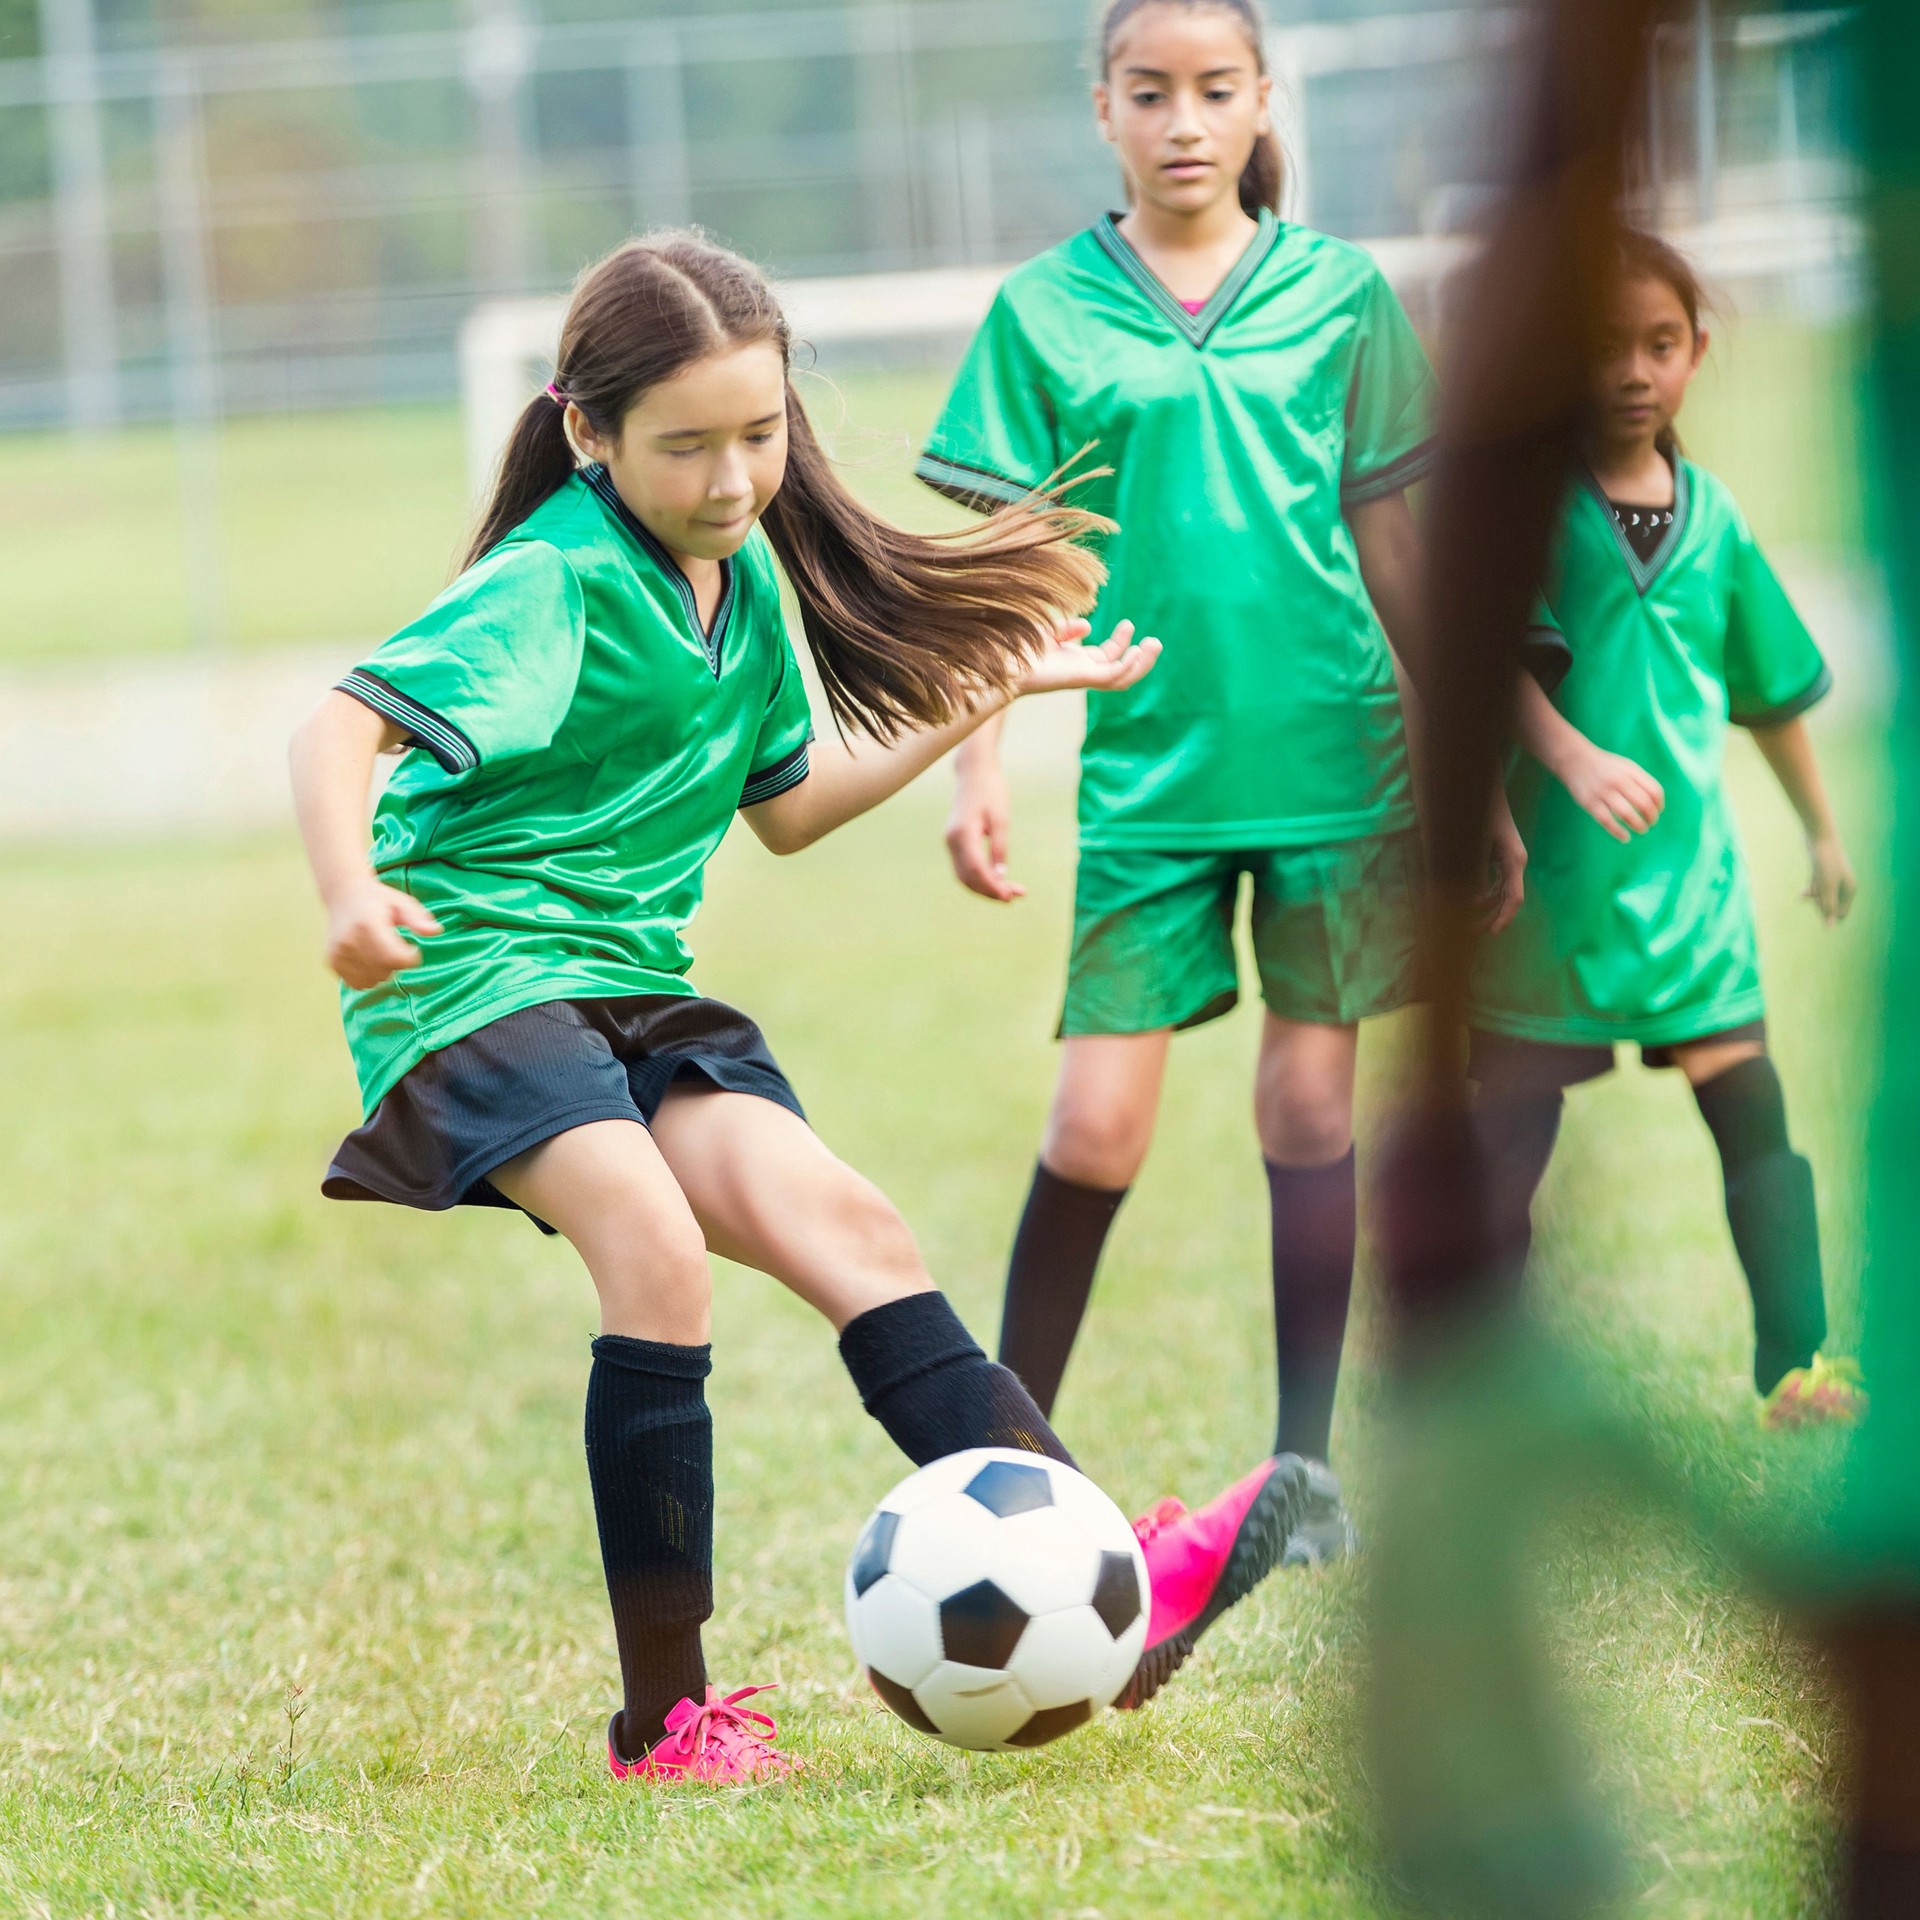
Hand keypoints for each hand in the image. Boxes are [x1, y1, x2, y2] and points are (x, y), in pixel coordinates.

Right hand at [324, 875, 442, 988]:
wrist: (344, 895)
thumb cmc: (379, 901)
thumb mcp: (402, 903)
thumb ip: (418, 918)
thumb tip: (436, 931)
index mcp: (367, 924)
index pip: (395, 958)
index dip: (410, 958)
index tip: (412, 949)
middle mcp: (349, 940)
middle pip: (385, 970)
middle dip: (396, 963)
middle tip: (394, 946)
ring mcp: (337, 953)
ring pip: (372, 980)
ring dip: (383, 971)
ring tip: (380, 951)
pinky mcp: (332, 962)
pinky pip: (358, 983)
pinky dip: (368, 976)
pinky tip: (369, 959)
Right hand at [946, 756, 1021, 902]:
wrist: (974, 772)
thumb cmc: (991, 791)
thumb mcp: (1001, 818)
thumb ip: (1000, 847)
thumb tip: (1001, 875)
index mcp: (963, 833)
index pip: (976, 869)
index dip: (993, 886)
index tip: (1011, 896)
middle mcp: (952, 840)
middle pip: (968, 877)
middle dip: (990, 890)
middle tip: (1014, 897)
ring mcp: (950, 842)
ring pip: (964, 876)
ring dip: (985, 887)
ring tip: (1010, 892)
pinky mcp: (954, 842)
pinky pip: (964, 867)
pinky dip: (980, 877)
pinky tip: (998, 881)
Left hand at [1017, 618, 1160, 696]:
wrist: (1003, 660)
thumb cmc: (1019, 648)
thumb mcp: (1047, 631)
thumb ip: (1067, 628)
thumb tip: (1087, 627)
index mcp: (1077, 661)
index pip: (1109, 655)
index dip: (1122, 641)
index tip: (1128, 623)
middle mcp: (1083, 671)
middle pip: (1121, 669)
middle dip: (1141, 657)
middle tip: (1155, 641)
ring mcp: (1083, 676)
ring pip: (1122, 678)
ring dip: (1141, 664)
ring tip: (1154, 645)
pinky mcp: (1081, 678)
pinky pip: (1112, 677)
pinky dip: (1127, 666)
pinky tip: (1136, 651)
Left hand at [1483, 794, 1527, 934]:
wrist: (1480, 784)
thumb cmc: (1477, 810)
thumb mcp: (1472, 842)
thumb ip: (1473, 871)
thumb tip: (1471, 900)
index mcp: (1513, 859)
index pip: (1513, 898)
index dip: (1503, 918)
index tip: (1491, 933)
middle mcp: (1515, 860)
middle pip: (1508, 898)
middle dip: (1492, 917)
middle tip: (1472, 933)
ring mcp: (1508, 856)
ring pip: (1502, 890)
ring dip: (1487, 906)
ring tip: (1468, 921)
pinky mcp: (1499, 852)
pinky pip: (1495, 879)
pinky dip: (1485, 891)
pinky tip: (1471, 901)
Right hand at [1559, 742, 1663, 842]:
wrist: (1575, 760)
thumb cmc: (1605, 767)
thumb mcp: (1625, 766)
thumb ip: (1639, 781)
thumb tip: (1654, 804)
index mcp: (1630, 771)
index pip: (1654, 790)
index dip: (1659, 804)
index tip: (1658, 812)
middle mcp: (1618, 780)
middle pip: (1643, 803)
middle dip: (1651, 817)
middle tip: (1651, 823)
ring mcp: (1603, 792)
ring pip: (1626, 813)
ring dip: (1638, 825)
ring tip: (1641, 829)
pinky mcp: (1590, 802)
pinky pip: (1606, 821)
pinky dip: (1618, 832)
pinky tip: (1625, 837)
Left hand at [1806, 832, 1855, 925]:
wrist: (1819, 836)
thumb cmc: (1825, 861)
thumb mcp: (1826, 886)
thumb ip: (1828, 907)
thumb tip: (1829, 928)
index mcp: (1849, 889)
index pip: (1840, 914)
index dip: (1827, 914)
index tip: (1817, 904)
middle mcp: (1844, 884)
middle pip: (1831, 906)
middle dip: (1819, 905)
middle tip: (1809, 895)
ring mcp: (1834, 878)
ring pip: (1823, 897)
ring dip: (1813, 897)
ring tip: (1804, 893)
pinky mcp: (1823, 872)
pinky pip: (1817, 887)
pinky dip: (1811, 889)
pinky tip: (1804, 891)